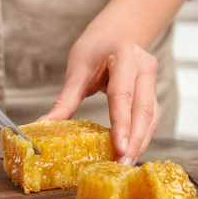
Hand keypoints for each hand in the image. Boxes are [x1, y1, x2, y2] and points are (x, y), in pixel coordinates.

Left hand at [42, 31, 157, 165]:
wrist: (113, 34)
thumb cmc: (94, 49)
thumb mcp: (77, 72)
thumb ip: (65, 101)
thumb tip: (45, 124)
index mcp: (124, 57)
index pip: (123, 95)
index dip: (122, 124)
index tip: (118, 148)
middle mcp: (144, 66)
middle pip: (143, 110)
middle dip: (134, 140)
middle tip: (122, 164)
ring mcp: (152, 78)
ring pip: (151, 116)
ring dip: (140, 141)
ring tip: (126, 163)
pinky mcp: (152, 90)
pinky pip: (150, 116)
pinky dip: (142, 135)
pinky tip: (131, 150)